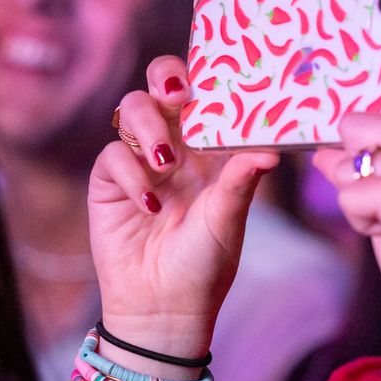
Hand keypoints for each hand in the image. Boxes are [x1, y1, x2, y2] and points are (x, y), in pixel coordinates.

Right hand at [89, 59, 277, 356]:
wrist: (164, 307)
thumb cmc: (205, 263)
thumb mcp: (229, 219)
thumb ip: (241, 182)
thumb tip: (272, 151)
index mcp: (208, 150)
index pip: (203, 97)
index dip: (203, 75)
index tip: (213, 72)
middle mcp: (173, 147)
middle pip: (158, 89)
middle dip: (164, 79)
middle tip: (178, 94)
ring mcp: (139, 162)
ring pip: (130, 111)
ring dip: (149, 128)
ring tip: (166, 162)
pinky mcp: (108, 183)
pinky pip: (112, 156)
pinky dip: (130, 174)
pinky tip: (150, 206)